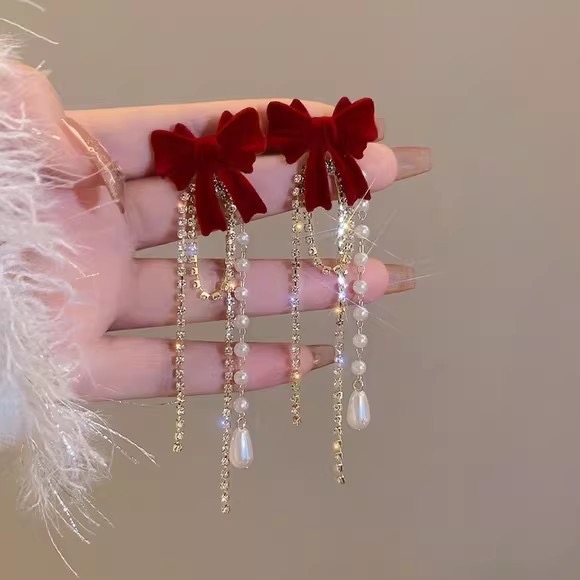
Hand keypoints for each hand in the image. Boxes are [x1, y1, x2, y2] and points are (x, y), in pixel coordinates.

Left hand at [14, 66, 429, 401]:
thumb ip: (40, 119)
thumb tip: (91, 109)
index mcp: (75, 169)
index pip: (194, 137)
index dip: (272, 130)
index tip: (344, 128)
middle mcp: (99, 232)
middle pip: (226, 212)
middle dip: (312, 199)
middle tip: (384, 187)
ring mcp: (99, 302)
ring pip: (218, 296)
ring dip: (301, 293)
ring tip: (372, 285)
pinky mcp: (84, 369)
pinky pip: (175, 373)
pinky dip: (243, 372)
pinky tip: (307, 361)